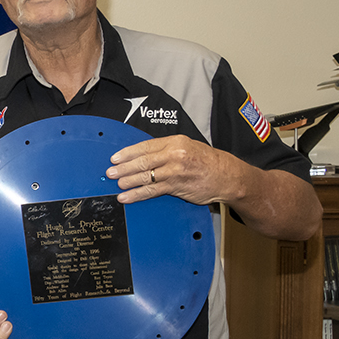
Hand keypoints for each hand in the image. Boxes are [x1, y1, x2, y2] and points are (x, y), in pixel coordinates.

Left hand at [107, 134, 243, 205]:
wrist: (227, 176)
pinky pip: (153, 191)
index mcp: (175, 142)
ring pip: (146, 176)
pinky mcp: (177, 186)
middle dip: (124, 168)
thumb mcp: (187, 146)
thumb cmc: (207, 161)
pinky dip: (138, 194)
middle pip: (143, 161)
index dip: (128, 153)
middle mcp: (174, 155)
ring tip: (116, 184)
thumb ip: (166, 150)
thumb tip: (142, 156)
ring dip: (128, 181)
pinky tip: (128, 197)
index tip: (115, 158)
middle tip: (110, 172)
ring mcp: (175, 171)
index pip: (145, 146)